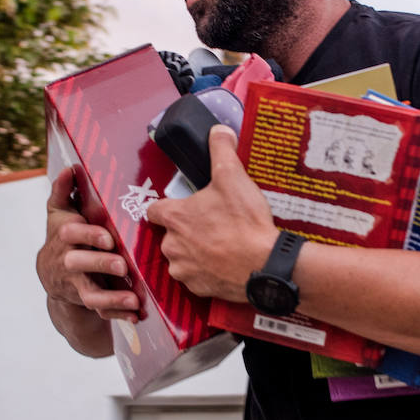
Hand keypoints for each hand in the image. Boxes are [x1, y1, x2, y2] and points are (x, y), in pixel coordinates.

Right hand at [36, 166, 140, 321]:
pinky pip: (100, 310)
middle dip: (100, 264)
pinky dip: (117, 314)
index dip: (88, 236)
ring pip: (90, 293)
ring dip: (112, 297)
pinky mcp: (85, 300)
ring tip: (133, 299)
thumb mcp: (60, 212)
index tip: (107, 237)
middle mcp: (68, 261)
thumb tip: (70, 167)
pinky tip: (135, 314)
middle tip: (122, 265)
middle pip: (79, 264)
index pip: (72, 235)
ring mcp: (76, 283)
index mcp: (65, 237)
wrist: (51, 274)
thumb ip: (64, 191)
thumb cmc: (63, 236)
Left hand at [146, 126, 277, 300]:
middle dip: (187, 230)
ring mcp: (184, 269)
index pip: (154, 210)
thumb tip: (218, 131)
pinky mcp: (198, 288)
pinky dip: (207, 272)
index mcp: (174, 217)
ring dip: (195, 252)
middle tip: (212, 224)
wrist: (265, 265)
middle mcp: (172, 245)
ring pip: (182, 258)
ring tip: (221, 244)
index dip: (168, 206)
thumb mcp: (233, 177)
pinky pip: (196, 278)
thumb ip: (221, 149)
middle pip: (170, 234)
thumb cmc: (245, 223)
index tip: (183, 206)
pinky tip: (225, 262)